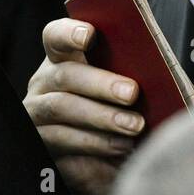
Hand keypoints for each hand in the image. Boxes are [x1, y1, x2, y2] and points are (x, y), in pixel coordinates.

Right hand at [25, 17, 146, 194]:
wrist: (96, 161)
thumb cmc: (115, 111)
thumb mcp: (118, 87)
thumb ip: (128, 72)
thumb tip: (156, 70)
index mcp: (62, 61)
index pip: (55, 37)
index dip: (69, 33)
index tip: (89, 35)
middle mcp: (44, 85)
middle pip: (65, 75)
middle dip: (101, 83)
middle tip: (132, 93)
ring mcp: (37, 116)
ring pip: (61, 110)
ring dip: (101, 118)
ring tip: (134, 127)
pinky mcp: (41, 147)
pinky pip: (62, 145)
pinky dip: (94, 146)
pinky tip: (120, 150)